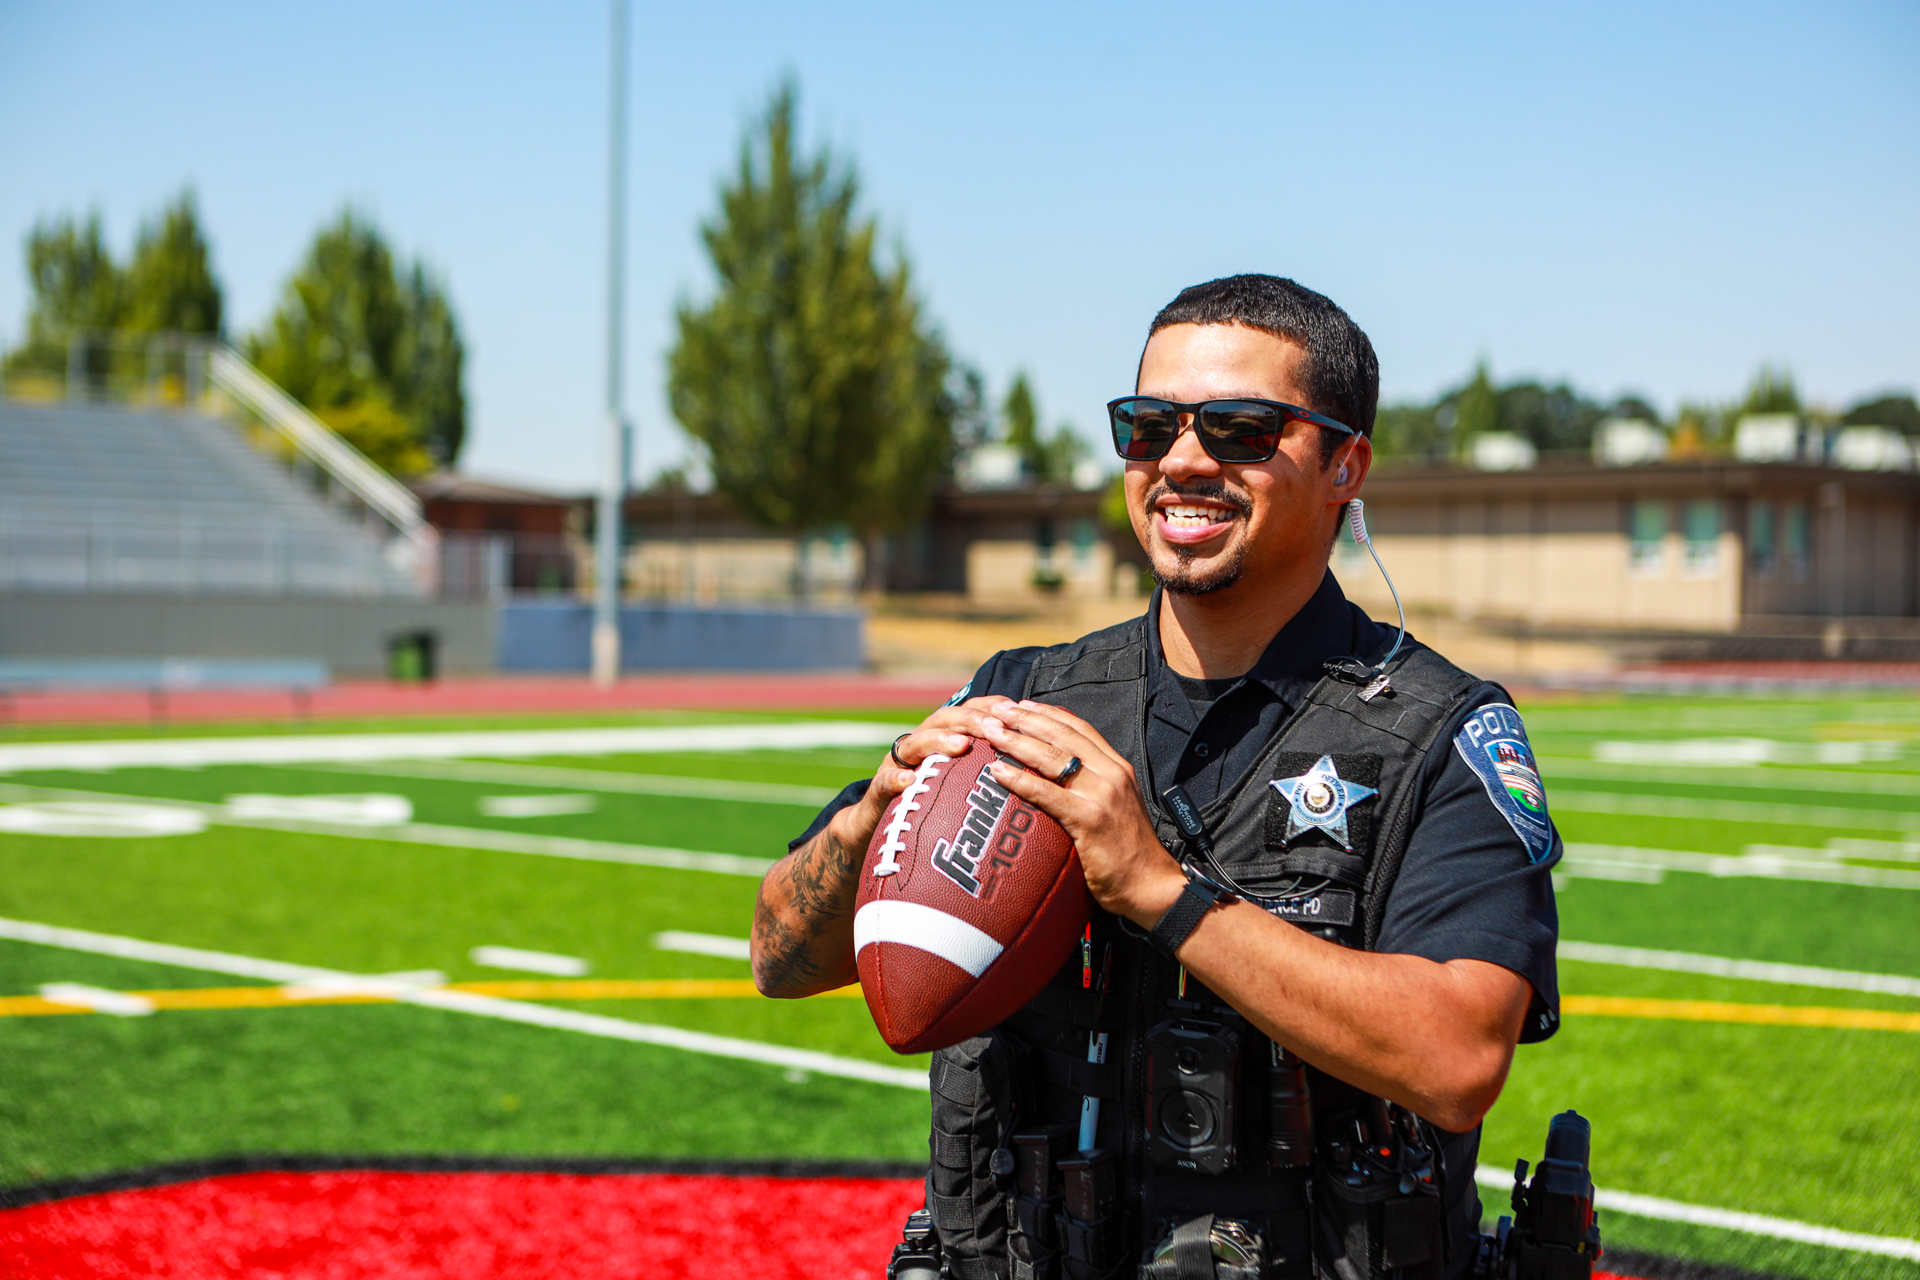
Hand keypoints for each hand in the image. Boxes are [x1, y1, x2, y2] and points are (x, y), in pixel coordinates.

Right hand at [842, 697, 1026, 848]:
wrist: (880, 821)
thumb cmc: (932, 799)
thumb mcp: (961, 780)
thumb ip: (988, 768)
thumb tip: (1034, 768)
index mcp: (943, 737)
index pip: (969, 711)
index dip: (991, 706)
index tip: (1016, 710)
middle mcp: (921, 742)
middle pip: (945, 720)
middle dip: (971, 719)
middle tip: (996, 727)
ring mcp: (899, 764)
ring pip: (916, 742)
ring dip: (938, 740)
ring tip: (960, 744)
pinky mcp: (880, 788)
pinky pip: (886, 782)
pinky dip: (897, 780)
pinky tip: (909, 782)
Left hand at [978, 700, 1186, 926]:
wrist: (1152, 886)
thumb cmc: (1129, 853)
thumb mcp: (1116, 807)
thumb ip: (1094, 788)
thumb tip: (1060, 779)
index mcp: (1118, 768)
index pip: (1079, 728)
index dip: (1048, 713)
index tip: (1021, 704)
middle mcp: (1112, 774)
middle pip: (1062, 735)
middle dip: (1025, 719)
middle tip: (997, 709)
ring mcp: (1102, 795)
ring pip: (1052, 757)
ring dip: (1016, 741)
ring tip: (991, 732)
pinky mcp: (1090, 819)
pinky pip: (1046, 793)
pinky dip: (1019, 779)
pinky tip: (998, 772)